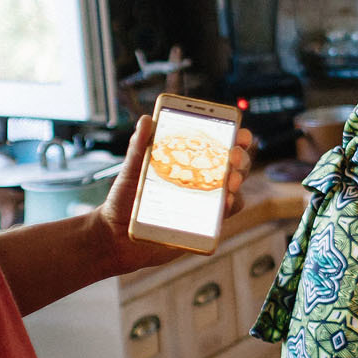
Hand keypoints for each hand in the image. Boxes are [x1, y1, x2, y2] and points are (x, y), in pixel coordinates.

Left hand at [96, 115, 254, 273]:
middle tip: (234, 154)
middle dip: (240, 156)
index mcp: (186, 160)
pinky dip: (229, 206)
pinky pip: (224, 214)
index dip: (232, 135)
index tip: (238, 132)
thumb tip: (145, 120)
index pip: (215, 143)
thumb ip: (139, 146)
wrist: (117, 236)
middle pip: (233, 163)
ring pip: (233, 187)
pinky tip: (224, 202)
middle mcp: (200, 178)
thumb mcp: (130, 170)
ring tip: (230, 179)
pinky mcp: (203, 223)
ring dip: (238, 180)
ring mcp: (203, 201)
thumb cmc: (124, 201)